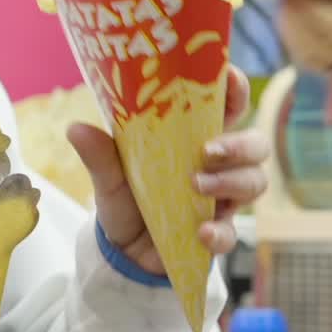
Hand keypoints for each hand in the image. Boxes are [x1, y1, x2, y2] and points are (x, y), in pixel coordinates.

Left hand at [68, 66, 268, 275]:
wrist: (123, 252)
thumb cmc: (126, 200)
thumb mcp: (109, 176)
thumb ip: (100, 154)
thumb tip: (75, 128)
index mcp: (195, 139)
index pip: (228, 105)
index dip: (236, 89)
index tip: (230, 79)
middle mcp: (218, 166)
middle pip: (256, 144)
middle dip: (241, 144)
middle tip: (210, 151)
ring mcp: (223, 199)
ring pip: (254, 181)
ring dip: (231, 182)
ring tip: (197, 186)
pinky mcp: (218, 233)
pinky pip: (233, 233)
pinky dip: (221, 232)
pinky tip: (202, 233)